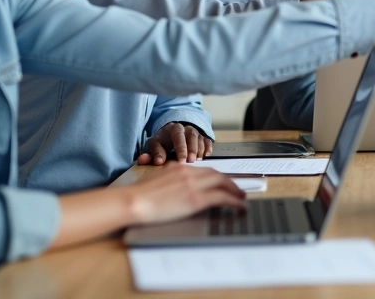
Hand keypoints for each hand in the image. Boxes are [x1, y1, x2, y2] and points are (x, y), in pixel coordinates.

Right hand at [128, 163, 245, 224]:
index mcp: (179, 168)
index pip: (204, 170)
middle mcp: (189, 173)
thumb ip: (168, 179)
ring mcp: (193, 185)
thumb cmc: (138, 195)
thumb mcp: (155, 180)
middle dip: (229, 182)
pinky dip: (234, 201)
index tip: (223, 181)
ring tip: (241, 197)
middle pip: (217, 174)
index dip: (217, 176)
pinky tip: (239, 205)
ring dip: (235, 190)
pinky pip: (222, 198)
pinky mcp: (196, 199)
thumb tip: (175, 185)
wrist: (132, 201)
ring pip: (223, 183)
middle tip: (237, 189)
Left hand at [137, 122, 211, 164]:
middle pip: (192, 136)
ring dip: (200, 149)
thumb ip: (151, 154)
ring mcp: (195, 131)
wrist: (171, 133)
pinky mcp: (202, 136)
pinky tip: (206, 156)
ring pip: (200, 138)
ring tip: (198, 160)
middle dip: (192, 149)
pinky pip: (207, 140)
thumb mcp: (154, 146)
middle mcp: (186, 128)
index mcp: (173, 128)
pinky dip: (208, 148)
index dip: (181, 148)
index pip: (178, 136)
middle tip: (191, 162)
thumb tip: (148, 160)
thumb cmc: (162, 142)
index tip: (181, 161)